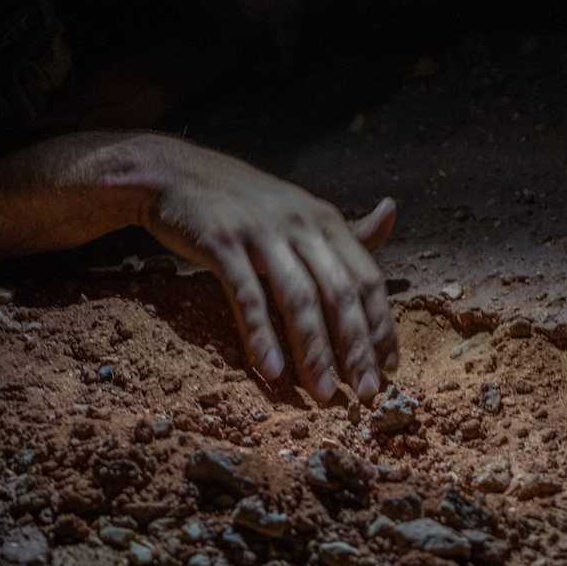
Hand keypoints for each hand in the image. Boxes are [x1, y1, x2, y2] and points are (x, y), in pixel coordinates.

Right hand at [138, 141, 398, 403]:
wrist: (175, 172)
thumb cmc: (243, 201)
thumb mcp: (297, 210)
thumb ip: (341, 229)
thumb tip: (391, 212)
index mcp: (324, 219)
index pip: (366, 278)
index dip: (381, 325)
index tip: (389, 368)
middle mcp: (299, 222)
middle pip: (338, 293)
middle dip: (355, 348)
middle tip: (364, 393)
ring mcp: (260, 230)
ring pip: (298, 298)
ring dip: (313, 351)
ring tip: (322, 393)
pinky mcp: (221, 241)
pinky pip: (247, 294)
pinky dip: (261, 334)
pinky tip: (271, 370)